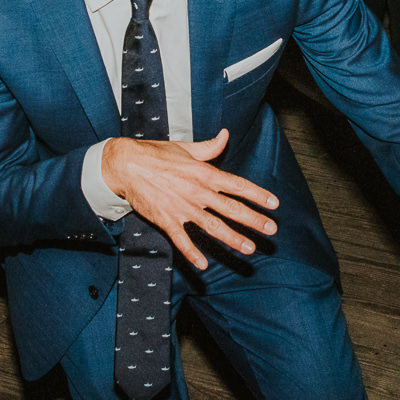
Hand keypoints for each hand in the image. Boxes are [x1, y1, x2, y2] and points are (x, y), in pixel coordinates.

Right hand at [101, 129, 279, 270]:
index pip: (237, 185)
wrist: (126, 164)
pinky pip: (181, 239)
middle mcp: (197, 191)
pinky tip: (203, 265)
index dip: (257, 194)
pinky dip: (191, 253)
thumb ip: (209, 147)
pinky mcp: (166, 219)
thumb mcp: (186, 148)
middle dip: (253, 220)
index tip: (274, 204)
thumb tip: (225, 134)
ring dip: (232, 238)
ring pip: (212, 226)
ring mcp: (182, 207)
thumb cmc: (156, 154)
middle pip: (231, 208)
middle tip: (271, 230)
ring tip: (249, 248)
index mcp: (204, 173)